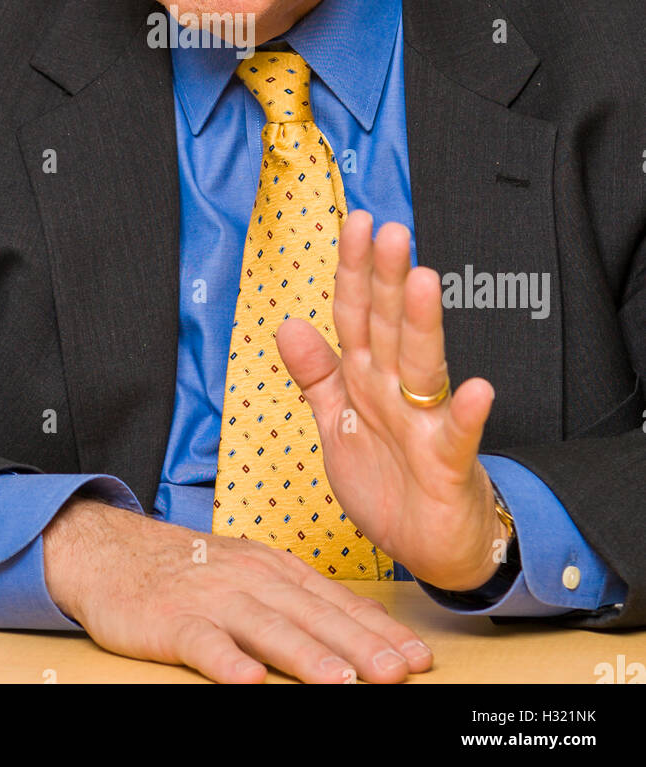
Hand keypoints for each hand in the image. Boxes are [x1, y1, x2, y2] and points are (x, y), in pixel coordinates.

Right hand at [42, 494, 433, 683]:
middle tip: (399, 674)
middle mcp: (251, 579)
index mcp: (276, 569)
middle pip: (314, 617)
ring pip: (267, 628)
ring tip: (342, 683)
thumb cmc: (192, 570)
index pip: (338, 602)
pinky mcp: (172, 620)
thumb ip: (305, 598)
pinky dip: (226, 662)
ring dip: (307, 656)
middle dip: (361, 647)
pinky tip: (248, 680)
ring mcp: (212, 598)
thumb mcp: (254, 573)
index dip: (380, 632)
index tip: (418, 658)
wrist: (113, 551)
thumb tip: (368, 624)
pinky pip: (203, 643)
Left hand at [275, 210, 504, 591]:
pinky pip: (458, 436)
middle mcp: (396, 389)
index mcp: (366, 376)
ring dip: (423, 325)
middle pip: (390, 326)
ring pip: (423, 366)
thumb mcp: (336, 421)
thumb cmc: (386, 478)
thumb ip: (316, 373)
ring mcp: (425, 423)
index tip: (356, 221)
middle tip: (391, 231)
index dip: (353, 270)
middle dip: (388, 279)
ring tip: (424, 281)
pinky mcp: (448, 464)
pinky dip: (468, 414)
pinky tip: (478, 389)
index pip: (357, 313)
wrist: (427, 544)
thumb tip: (288, 323)